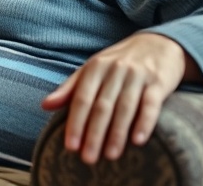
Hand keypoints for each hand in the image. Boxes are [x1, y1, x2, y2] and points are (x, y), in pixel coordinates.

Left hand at [41, 32, 192, 163]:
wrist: (157, 44)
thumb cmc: (118, 63)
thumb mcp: (91, 70)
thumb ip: (69, 89)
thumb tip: (44, 106)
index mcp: (95, 67)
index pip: (81, 98)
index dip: (75, 123)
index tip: (70, 146)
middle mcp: (115, 70)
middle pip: (102, 106)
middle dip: (93, 134)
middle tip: (88, 158)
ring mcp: (138, 75)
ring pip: (125, 107)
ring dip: (117, 133)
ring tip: (110, 155)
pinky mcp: (159, 82)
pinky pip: (151, 104)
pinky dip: (144, 123)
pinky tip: (138, 141)